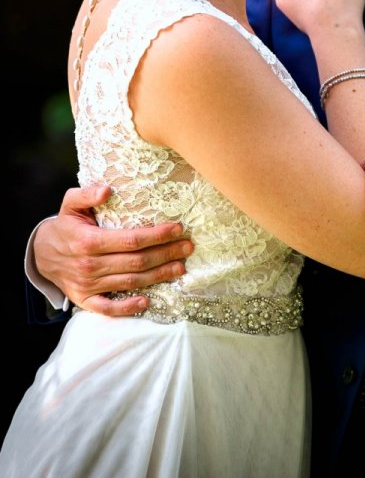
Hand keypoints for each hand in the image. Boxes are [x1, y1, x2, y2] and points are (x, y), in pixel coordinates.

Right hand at [34, 186, 193, 315]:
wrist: (41, 254)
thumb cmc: (65, 225)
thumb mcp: (70, 203)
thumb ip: (87, 194)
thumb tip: (107, 190)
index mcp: (89, 241)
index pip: (132, 240)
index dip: (157, 235)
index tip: (178, 229)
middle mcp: (90, 265)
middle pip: (137, 262)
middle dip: (166, 254)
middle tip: (188, 247)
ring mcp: (88, 285)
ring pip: (130, 282)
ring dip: (158, 276)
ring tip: (180, 267)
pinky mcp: (86, 300)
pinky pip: (108, 309)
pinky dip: (127, 309)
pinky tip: (147, 302)